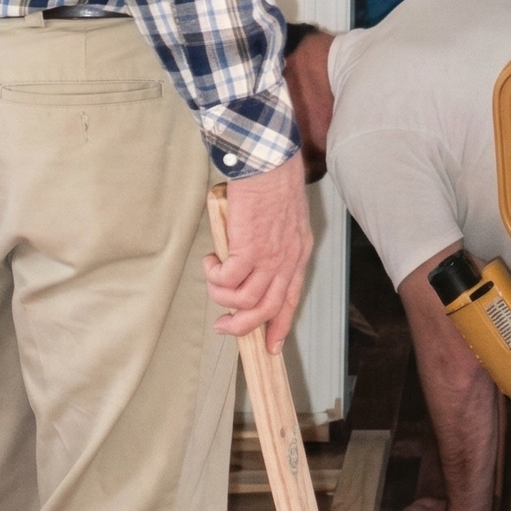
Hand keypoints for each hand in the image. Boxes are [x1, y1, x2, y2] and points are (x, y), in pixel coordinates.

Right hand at [204, 156, 312, 350]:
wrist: (270, 165)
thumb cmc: (274, 183)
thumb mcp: (285, 219)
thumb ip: (274, 242)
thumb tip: (249, 261)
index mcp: (298, 254)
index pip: (291, 299)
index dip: (280, 325)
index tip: (270, 345)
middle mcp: (287, 261)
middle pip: (267, 309)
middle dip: (242, 326)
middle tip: (223, 326)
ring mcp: (269, 258)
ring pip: (245, 301)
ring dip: (222, 297)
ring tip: (213, 278)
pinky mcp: (248, 250)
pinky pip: (226, 280)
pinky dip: (214, 275)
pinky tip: (211, 260)